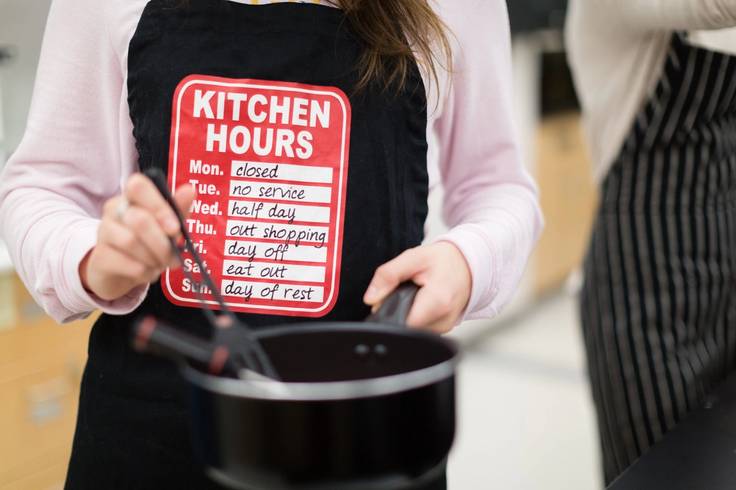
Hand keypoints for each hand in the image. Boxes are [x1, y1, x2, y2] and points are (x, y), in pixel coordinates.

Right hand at [79, 173, 195, 300]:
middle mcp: (114, 210)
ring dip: (155, 258)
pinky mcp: (100, 258)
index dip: (158, 206)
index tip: (175, 228)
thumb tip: (190, 190)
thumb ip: (177, 209)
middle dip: (163, 243)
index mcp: (131, 197)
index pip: (137, 186)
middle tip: (174, 257)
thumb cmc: (147, 242)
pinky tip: (148, 272)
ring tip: (161, 264)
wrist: (120, 271)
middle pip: (139, 220)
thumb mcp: (166, 225)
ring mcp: (103, 233)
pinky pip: (129, 265)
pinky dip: (145, 272)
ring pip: (132, 242)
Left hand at [363, 242, 471, 333]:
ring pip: (413, 329)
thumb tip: (370, 298)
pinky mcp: (445, 328)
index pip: (402, 323)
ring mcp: (446, 327)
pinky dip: (417, 316)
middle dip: (397, 312)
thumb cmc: (445, 260)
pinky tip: (421, 302)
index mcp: (438, 302)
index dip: (388, 312)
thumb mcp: (413, 257)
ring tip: (415, 295)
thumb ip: (388, 275)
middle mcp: (444, 319)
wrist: (468, 263)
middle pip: (406, 327)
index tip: (387, 299)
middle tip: (404, 292)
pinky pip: (422, 328)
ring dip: (407, 314)